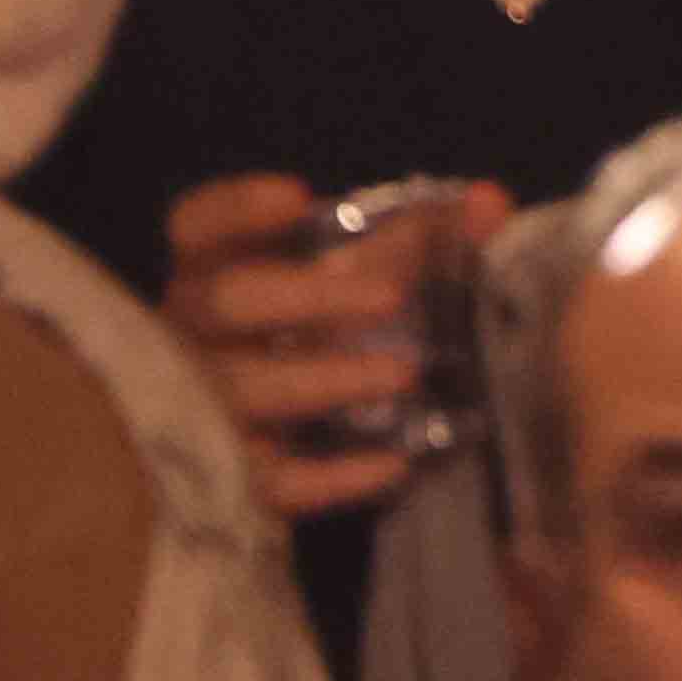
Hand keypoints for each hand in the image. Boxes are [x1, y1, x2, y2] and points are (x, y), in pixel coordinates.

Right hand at [164, 170, 470, 523]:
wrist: (286, 459)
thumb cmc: (328, 337)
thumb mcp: (362, 281)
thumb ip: (425, 238)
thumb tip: (489, 203)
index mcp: (211, 272)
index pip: (198, 225)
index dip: (238, 208)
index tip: (298, 196)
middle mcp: (193, 334)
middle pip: (230, 299)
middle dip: (311, 295)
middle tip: (394, 297)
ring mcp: (202, 410)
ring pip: (249, 389)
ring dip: (328, 377)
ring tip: (406, 375)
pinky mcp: (232, 484)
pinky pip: (274, 481)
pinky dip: (334, 474)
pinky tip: (395, 464)